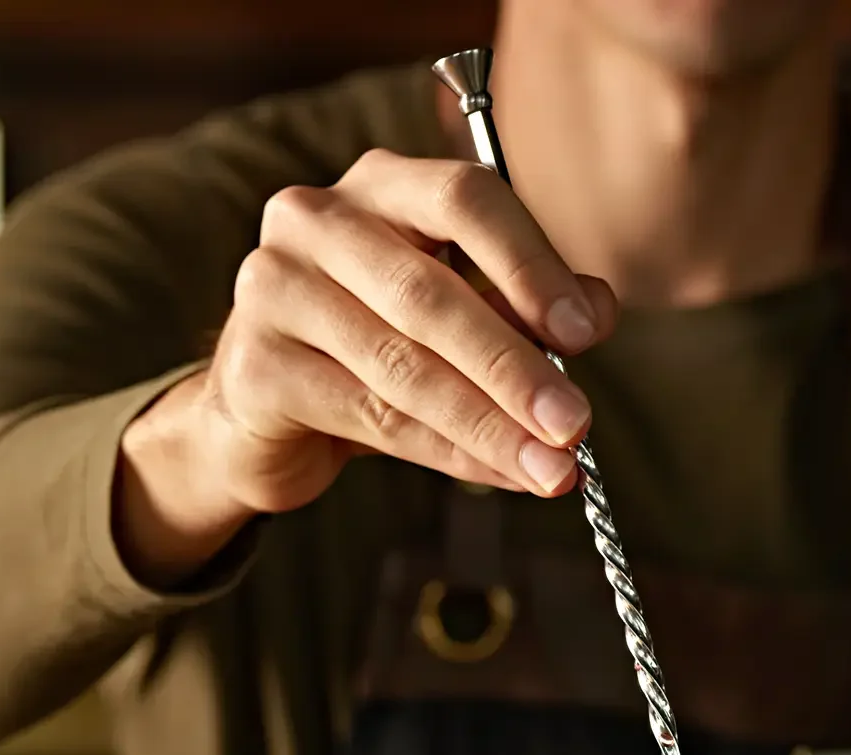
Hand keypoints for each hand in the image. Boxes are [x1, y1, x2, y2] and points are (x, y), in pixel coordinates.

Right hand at [116, 149, 618, 583]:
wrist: (266, 410)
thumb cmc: (378, 346)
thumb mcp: (461, 314)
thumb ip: (525, 305)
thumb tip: (596, 311)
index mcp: (380, 185)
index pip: (463, 198)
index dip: (529, 264)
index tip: (584, 333)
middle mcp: (316, 219)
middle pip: (429, 294)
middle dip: (514, 367)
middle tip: (575, 424)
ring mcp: (274, 289)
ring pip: (402, 366)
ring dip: (488, 425)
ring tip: (551, 468)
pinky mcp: (254, 367)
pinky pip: (369, 416)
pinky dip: (445, 451)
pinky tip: (497, 473)